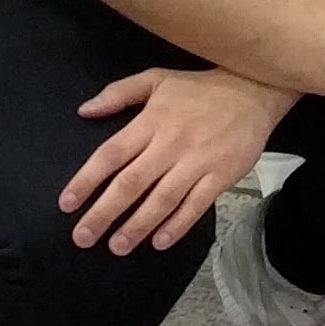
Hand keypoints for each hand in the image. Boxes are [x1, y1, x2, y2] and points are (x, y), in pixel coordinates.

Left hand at [60, 68, 293, 253]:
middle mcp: (172, 143)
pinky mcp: (222, 174)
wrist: (258, 88)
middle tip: (83, 237)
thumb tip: (84, 111)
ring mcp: (199, 160)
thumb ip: (119, 93)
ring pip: (162, 199)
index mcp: (152, 121)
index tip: (66, 204)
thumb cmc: (201, 89)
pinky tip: (159, 241)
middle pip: (131, 183)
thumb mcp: (158, 79)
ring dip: (137, 226)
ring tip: (117, 246)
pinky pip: (196, 205)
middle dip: (104, 213)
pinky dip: (177, 225)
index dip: (86, 180)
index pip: (111, 154)